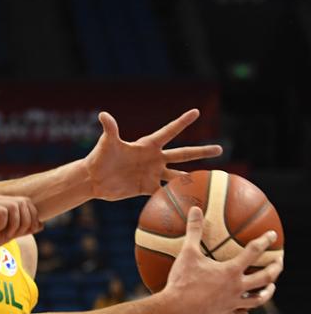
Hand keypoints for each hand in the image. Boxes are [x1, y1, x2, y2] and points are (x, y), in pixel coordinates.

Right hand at [0, 194, 41, 259]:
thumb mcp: (7, 234)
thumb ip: (23, 229)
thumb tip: (41, 224)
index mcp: (3, 202)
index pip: (27, 202)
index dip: (32, 217)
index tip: (26, 231)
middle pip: (23, 202)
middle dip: (25, 221)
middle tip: (15, 234)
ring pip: (14, 207)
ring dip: (15, 224)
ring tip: (6, 234)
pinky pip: (2, 212)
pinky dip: (3, 224)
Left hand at [83, 109, 221, 200]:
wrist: (94, 179)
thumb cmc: (100, 157)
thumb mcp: (107, 142)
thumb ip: (110, 129)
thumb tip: (103, 114)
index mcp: (147, 145)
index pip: (169, 131)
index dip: (182, 122)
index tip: (196, 111)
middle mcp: (154, 158)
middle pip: (183, 154)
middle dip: (201, 152)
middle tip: (220, 149)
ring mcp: (152, 173)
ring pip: (178, 175)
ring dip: (192, 177)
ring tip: (210, 179)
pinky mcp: (146, 187)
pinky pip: (165, 193)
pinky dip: (176, 197)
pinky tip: (190, 201)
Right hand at [162, 206, 282, 313]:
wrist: (176, 309)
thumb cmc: (183, 280)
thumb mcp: (187, 253)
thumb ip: (194, 231)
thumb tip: (195, 210)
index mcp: (231, 271)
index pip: (253, 252)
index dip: (264, 241)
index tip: (272, 235)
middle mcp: (236, 287)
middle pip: (264, 278)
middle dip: (275, 269)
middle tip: (279, 262)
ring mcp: (232, 302)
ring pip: (257, 299)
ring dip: (267, 292)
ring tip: (270, 287)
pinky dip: (243, 311)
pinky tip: (244, 311)